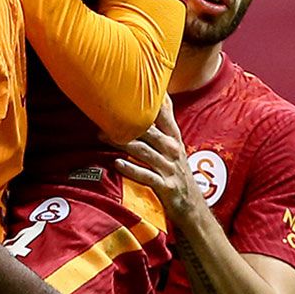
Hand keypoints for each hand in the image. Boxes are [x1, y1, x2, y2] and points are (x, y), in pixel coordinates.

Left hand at [111, 104, 209, 229]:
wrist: (192, 207)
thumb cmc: (176, 173)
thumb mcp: (173, 148)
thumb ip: (161, 127)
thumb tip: (152, 103)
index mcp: (173, 138)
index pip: (164, 113)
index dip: (151, 99)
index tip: (130, 87)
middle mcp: (172, 150)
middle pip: (148, 131)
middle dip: (126, 122)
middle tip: (103, 114)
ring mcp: (169, 168)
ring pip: (143, 151)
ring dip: (121, 143)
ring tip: (102, 136)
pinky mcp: (166, 186)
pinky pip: (146, 176)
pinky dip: (131, 169)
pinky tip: (116, 163)